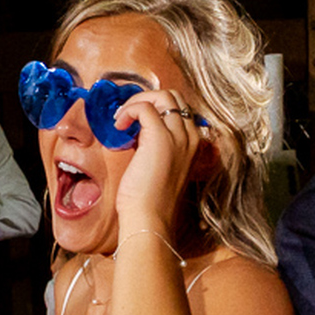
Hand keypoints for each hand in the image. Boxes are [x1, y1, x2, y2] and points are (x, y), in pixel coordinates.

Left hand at [112, 88, 207, 235]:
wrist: (150, 218)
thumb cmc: (151, 200)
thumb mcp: (161, 168)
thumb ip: (157, 148)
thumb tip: (138, 133)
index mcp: (195, 144)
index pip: (181, 110)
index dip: (157, 109)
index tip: (137, 122)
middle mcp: (192, 137)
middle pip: (175, 97)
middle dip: (148, 99)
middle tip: (128, 115)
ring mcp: (178, 136)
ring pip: (163, 96)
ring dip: (138, 101)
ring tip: (122, 119)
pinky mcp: (160, 137)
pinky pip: (144, 107)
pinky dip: (129, 110)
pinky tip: (119, 126)